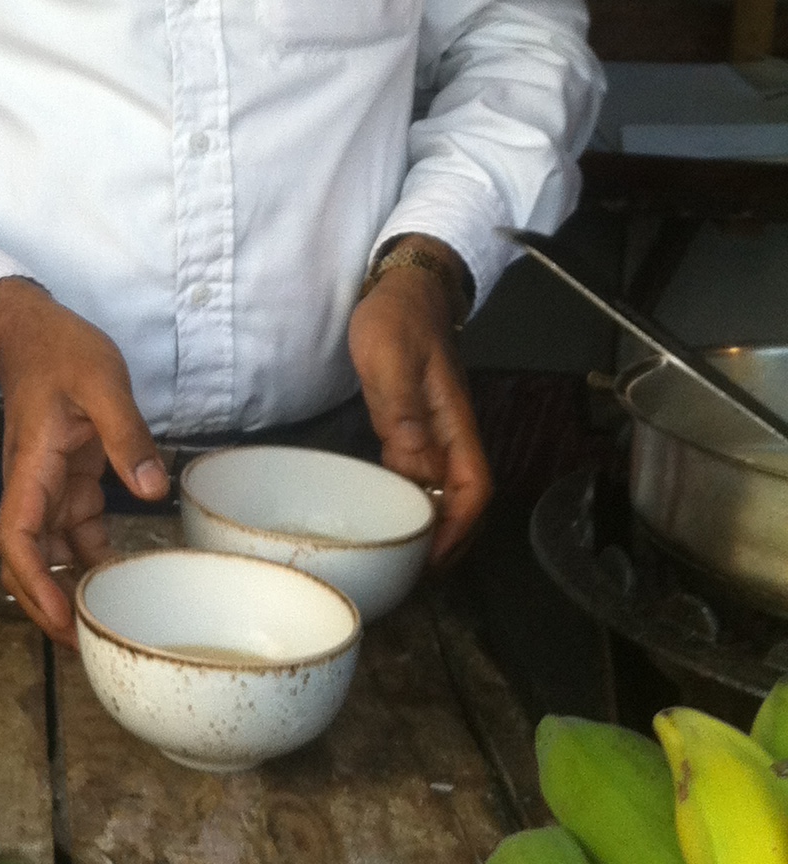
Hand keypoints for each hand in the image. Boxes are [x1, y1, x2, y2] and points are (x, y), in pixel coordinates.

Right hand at [0, 279, 168, 645]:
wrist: (34, 329)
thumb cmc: (61, 351)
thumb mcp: (102, 383)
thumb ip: (127, 435)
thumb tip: (151, 490)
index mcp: (32, 467)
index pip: (18, 537)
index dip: (34, 583)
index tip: (61, 617)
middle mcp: (34, 486)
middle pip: (29, 560)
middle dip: (48, 605)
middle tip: (88, 645)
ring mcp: (50, 485)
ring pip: (53, 551)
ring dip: (71, 588)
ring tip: (108, 624)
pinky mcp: (68, 478)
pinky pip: (75, 530)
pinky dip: (91, 557)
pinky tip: (120, 577)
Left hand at [346, 252, 491, 563]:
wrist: (404, 287)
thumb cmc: (396, 319)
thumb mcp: (391, 358)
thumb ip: (403, 411)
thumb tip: (416, 471)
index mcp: (453, 422)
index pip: (473, 488)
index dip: (459, 528)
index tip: (433, 559)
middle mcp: (451, 433)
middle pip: (465, 501)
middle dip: (449, 543)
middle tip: (414, 576)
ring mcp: (436, 431)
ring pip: (446, 492)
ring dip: (432, 527)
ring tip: (404, 559)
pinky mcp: (417, 426)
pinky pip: (425, 475)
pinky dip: (415, 502)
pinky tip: (392, 514)